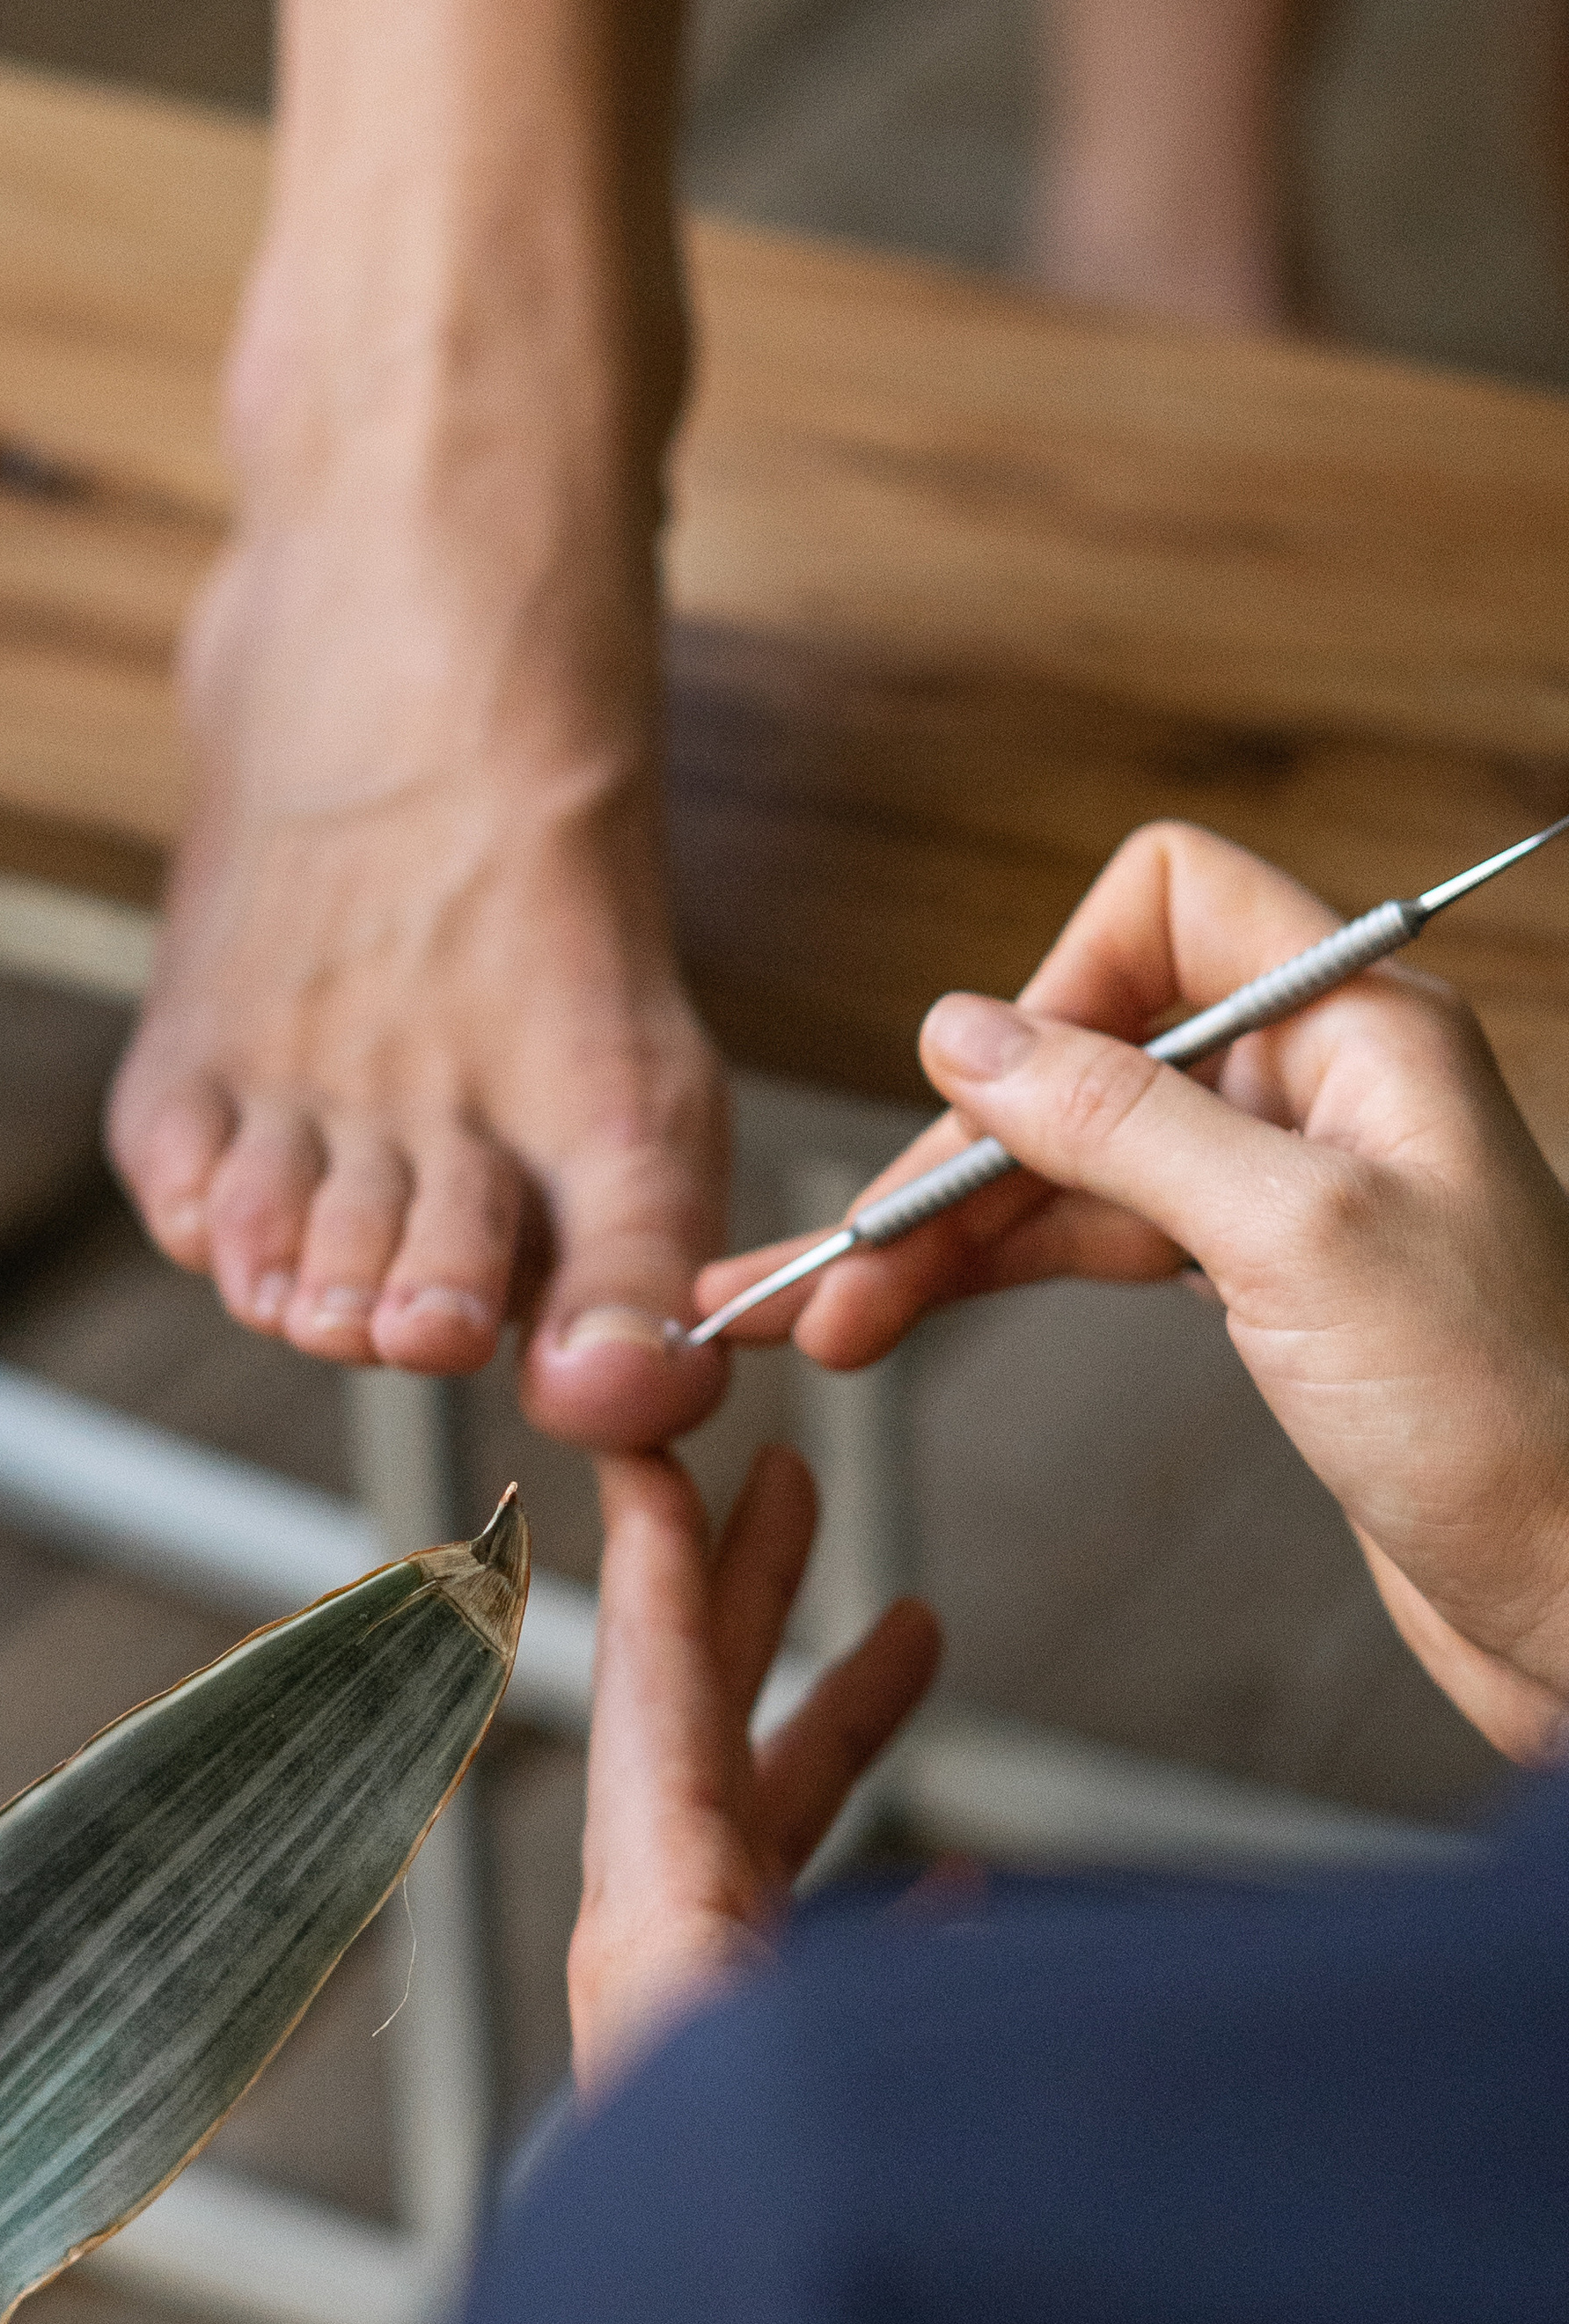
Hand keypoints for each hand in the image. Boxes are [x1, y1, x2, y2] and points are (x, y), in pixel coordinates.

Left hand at [570, 1447, 938, 2095]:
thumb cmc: (764, 2306)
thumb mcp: (788, 2082)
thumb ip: (869, 1980)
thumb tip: (952, 1903)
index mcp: (662, 1943)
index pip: (654, 1705)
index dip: (660, 1564)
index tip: (649, 1451)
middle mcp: (665, 1971)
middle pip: (697, 1733)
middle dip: (746, 1594)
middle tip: (787, 1478)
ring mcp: (705, 2037)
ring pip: (767, 1835)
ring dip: (830, 1722)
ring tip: (914, 1628)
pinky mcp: (753, 2105)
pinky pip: (806, 1956)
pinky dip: (873, 1896)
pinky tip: (951, 1893)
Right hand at [695, 823, 1568, 1759]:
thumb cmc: (1508, 1419)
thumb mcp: (1296, 1240)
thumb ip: (1122, 1122)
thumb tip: (965, 1031)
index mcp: (1360, 1029)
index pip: (1171, 904)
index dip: (1060, 986)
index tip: (979, 1107)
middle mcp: (1321, 1090)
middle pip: (1087, 1055)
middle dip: (951, 1151)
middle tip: (836, 1264)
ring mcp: (1290, 1192)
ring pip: (1073, 1164)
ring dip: (946, 1232)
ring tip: (823, 1317)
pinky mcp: (1267, 1291)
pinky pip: (1098, 1243)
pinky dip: (999, 1275)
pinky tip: (913, 1313)